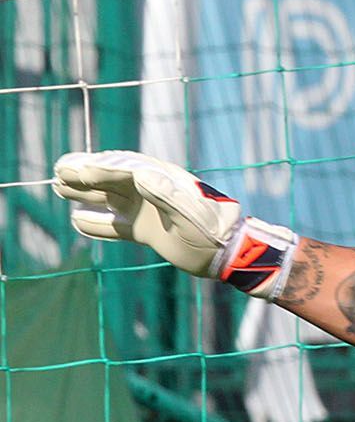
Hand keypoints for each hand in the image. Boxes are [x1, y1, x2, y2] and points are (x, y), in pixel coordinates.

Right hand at [53, 150, 296, 300]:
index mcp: (163, 181)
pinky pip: (116, 225)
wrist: (228, 253)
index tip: (76, 168)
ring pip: (110, 199)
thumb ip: (167, 194)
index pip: (126, 169)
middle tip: (59, 170)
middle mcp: (153, 192)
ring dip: (86, 194)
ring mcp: (149, 211)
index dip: (101, 167)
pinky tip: (77, 222)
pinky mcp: (148, 231)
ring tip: (59, 188)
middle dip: (87, 174)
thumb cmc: (212, 231)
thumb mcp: (191, 213)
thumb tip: (141, 174)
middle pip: (114, 179)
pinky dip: (97, 224)